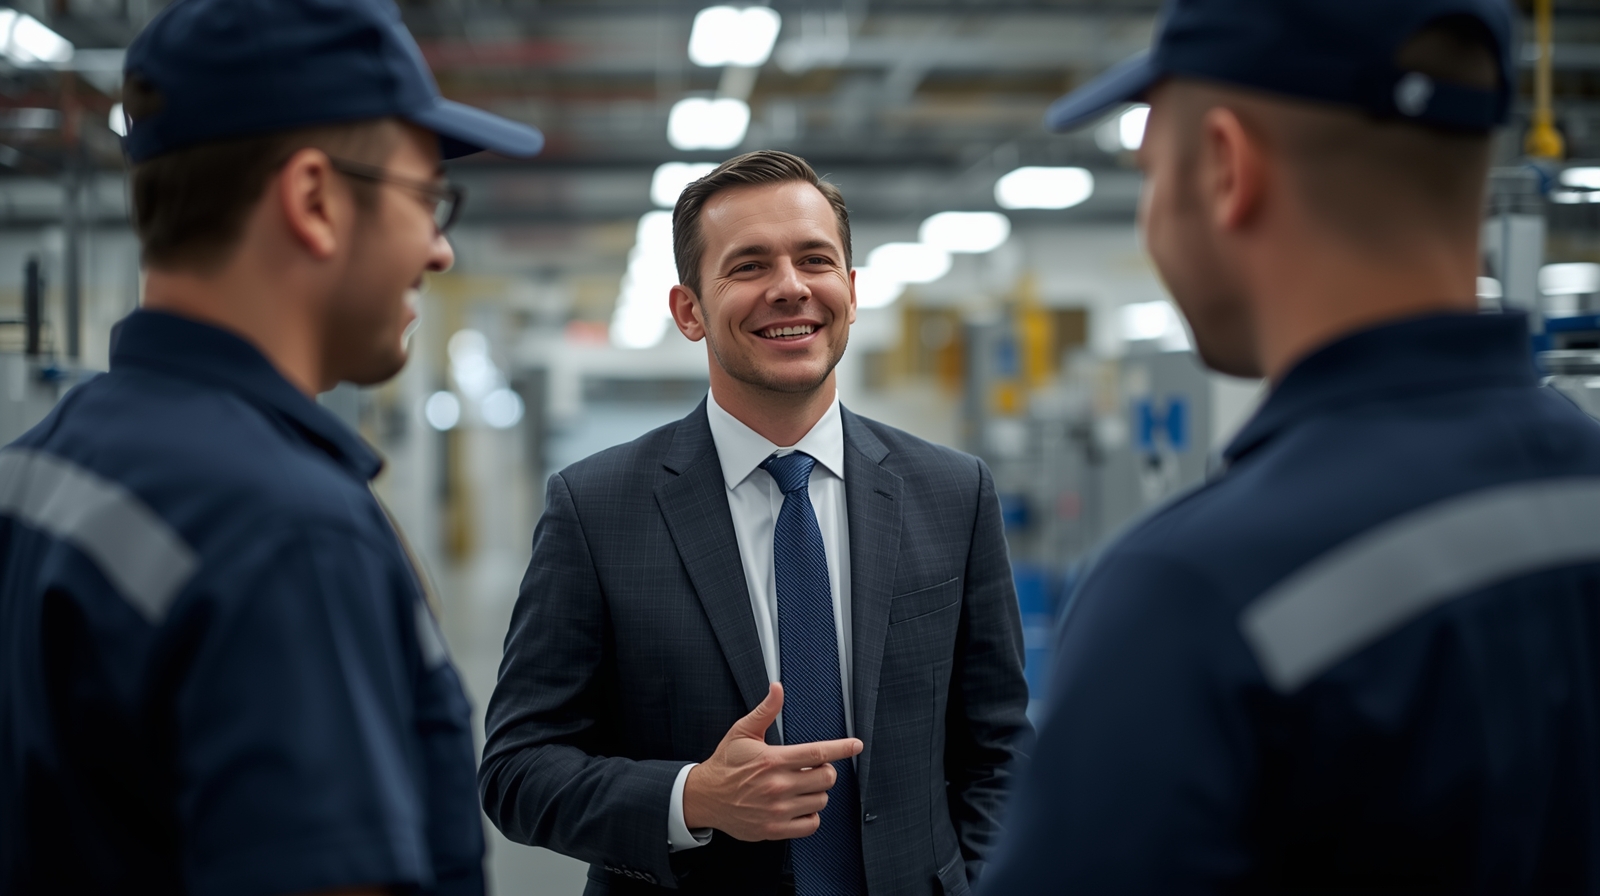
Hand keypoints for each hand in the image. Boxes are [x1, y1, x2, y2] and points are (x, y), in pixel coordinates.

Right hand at [682, 682, 862, 840]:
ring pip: (821, 801)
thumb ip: (765, 710)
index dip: (842, 748)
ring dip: (817, 792)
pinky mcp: (775, 829)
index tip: (855, 745)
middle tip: (812, 768)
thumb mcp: (742, 732)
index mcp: (772, 760)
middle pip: (826, 778)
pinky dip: (811, 815)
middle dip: (825, 770)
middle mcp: (777, 786)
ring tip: (802, 786)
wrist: (704, 797)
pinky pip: (811, 824)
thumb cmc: (725, 764)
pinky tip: (800, 805)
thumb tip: (777, 688)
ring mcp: (777, 810)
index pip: (817, 752)